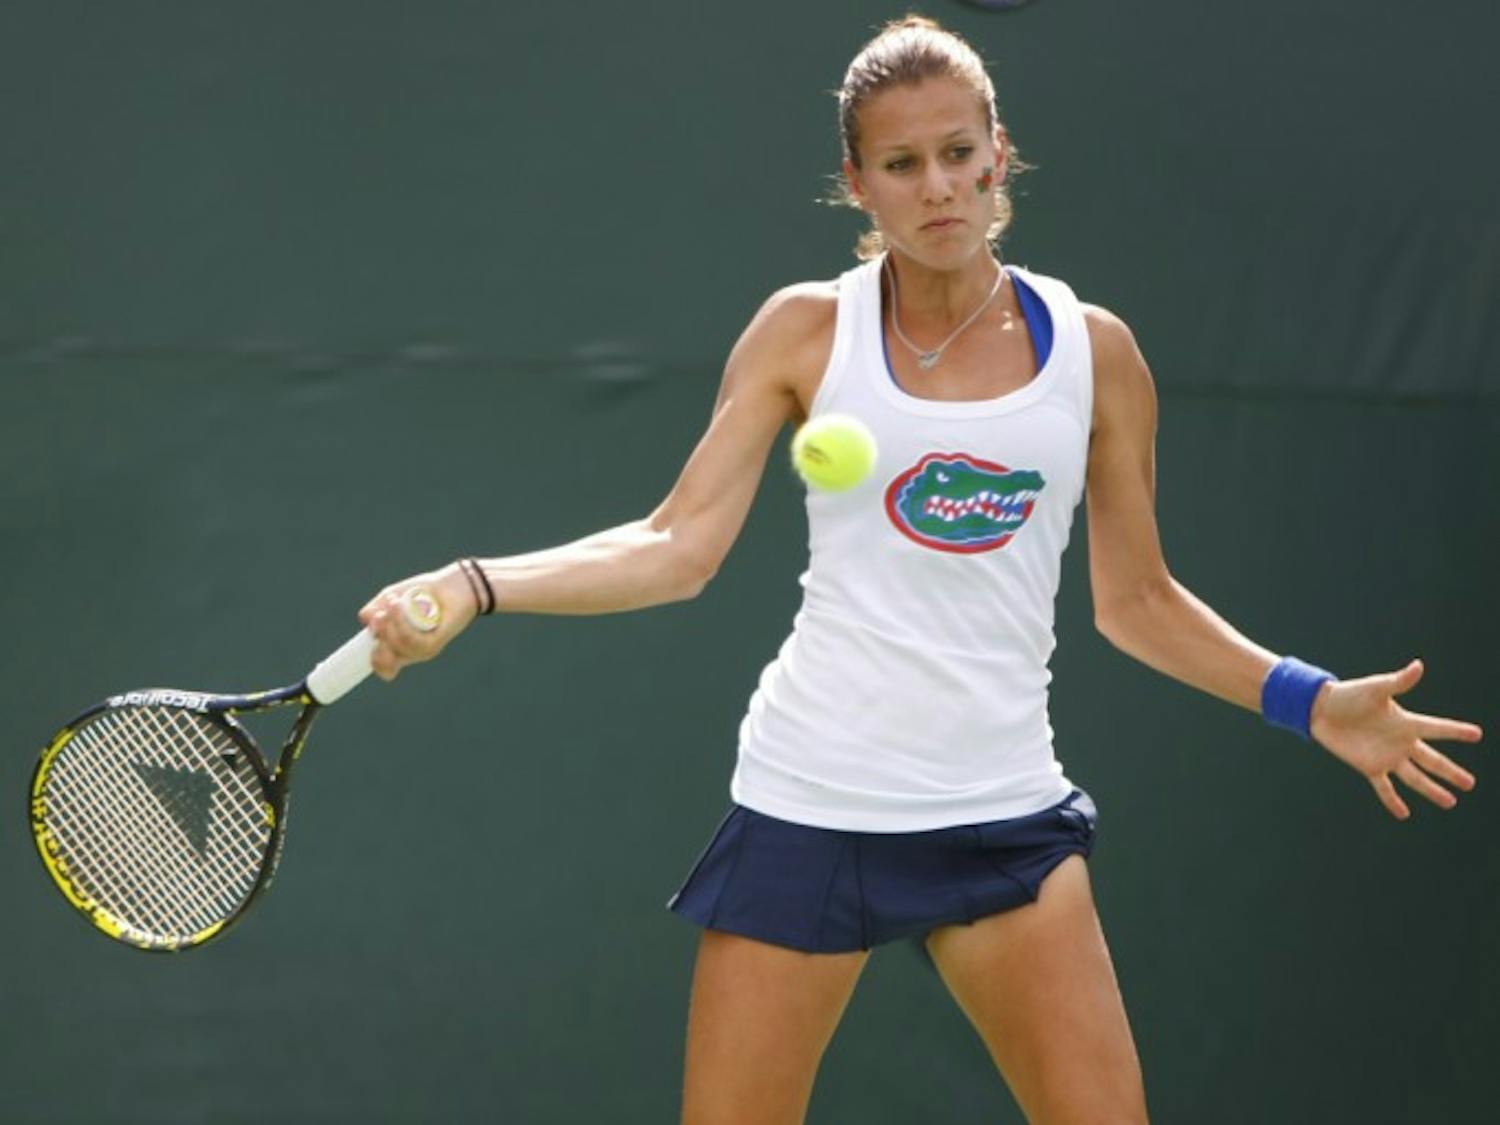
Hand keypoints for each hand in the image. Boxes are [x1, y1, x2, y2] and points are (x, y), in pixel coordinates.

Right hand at [358, 563, 480, 680]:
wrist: (453, 584)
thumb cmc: (424, 592)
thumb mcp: (392, 597)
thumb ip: (376, 608)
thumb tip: (365, 618)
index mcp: (398, 645)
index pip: (384, 667)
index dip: (374, 660)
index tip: (370, 634)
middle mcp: (410, 651)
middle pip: (385, 661)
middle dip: (377, 636)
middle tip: (380, 614)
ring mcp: (424, 649)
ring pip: (398, 647)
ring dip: (391, 623)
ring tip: (394, 601)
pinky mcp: (436, 643)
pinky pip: (413, 641)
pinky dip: (402, 622)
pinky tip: (400, 605)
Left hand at [1310, 659, 1483, 819]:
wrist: (1321, 709)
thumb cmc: (1349, 694)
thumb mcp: (1376, 688)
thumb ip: (1399, 682)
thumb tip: (1419, 665)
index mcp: (1405, 722)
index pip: (1437, 728)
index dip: (1456, 731)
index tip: (1477, 734)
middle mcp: (1400, 742)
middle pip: (1432, 761)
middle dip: (1451, 772)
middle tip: (1471, 784)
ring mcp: (1386, 756)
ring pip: (1414, 778)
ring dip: (1431, 790)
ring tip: (1450, 802)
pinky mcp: (1369, 766)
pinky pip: (1384, 787)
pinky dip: (1392, 800)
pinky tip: (1404, 813)